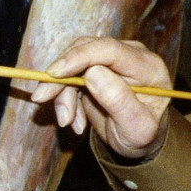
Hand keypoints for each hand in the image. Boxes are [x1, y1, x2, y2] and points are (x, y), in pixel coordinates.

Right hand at [31, 38, 172, 160]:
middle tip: (43, 100)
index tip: (53, 74)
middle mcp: (131, 56)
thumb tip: (93, 73)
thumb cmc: (143, 135)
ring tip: (67, 121)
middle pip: (86, 51)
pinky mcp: (98, 67)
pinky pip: (71, 74)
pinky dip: (66, 97)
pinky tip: (75, 119)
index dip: (79, 57)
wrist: (141, 142)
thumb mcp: (136, 128)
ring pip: (74, 63)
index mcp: (147, 67)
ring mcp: (114, 59)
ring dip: (62, 92)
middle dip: (61, 77)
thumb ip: (118, 100)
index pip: (109, 49)